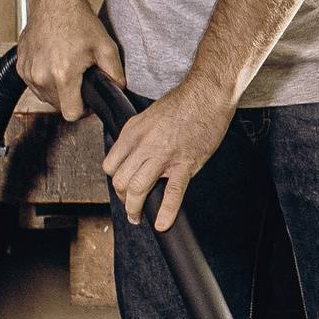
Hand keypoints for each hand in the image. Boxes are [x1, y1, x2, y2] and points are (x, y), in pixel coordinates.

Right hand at [15, 0, 125, 121]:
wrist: (53, 0)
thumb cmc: (77, 20)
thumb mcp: (105, 46)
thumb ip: (115, 74)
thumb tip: (118, 91)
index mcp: (63, 75)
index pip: (72, 114)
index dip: (84, 110)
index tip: (88, 99)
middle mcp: (41, 76)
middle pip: (59, 106)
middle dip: (71, 96)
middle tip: (80, 76)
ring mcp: (28, 72)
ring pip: (46, 97)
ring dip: (58, 89)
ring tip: (67, 67)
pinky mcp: (21, 67)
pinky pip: (35, 85)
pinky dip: (45, 79)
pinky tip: (54, 62)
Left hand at [102, 75, 233, 233]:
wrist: (207, 95)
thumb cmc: (183, 103)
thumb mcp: (148, 116)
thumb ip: (138, 138)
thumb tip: (135, 157)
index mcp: (132, 132)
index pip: (110, 165)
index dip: (115, 180)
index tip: (123, 186)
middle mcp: (144, 144)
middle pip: (121, 181)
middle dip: (124, 198)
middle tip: (131, 206)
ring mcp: (164, 155)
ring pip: (138, 188)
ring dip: (135, 208)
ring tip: (138, 218)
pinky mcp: (185, 164)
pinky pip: (172, 192)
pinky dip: (166, 211)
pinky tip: (162, 223)